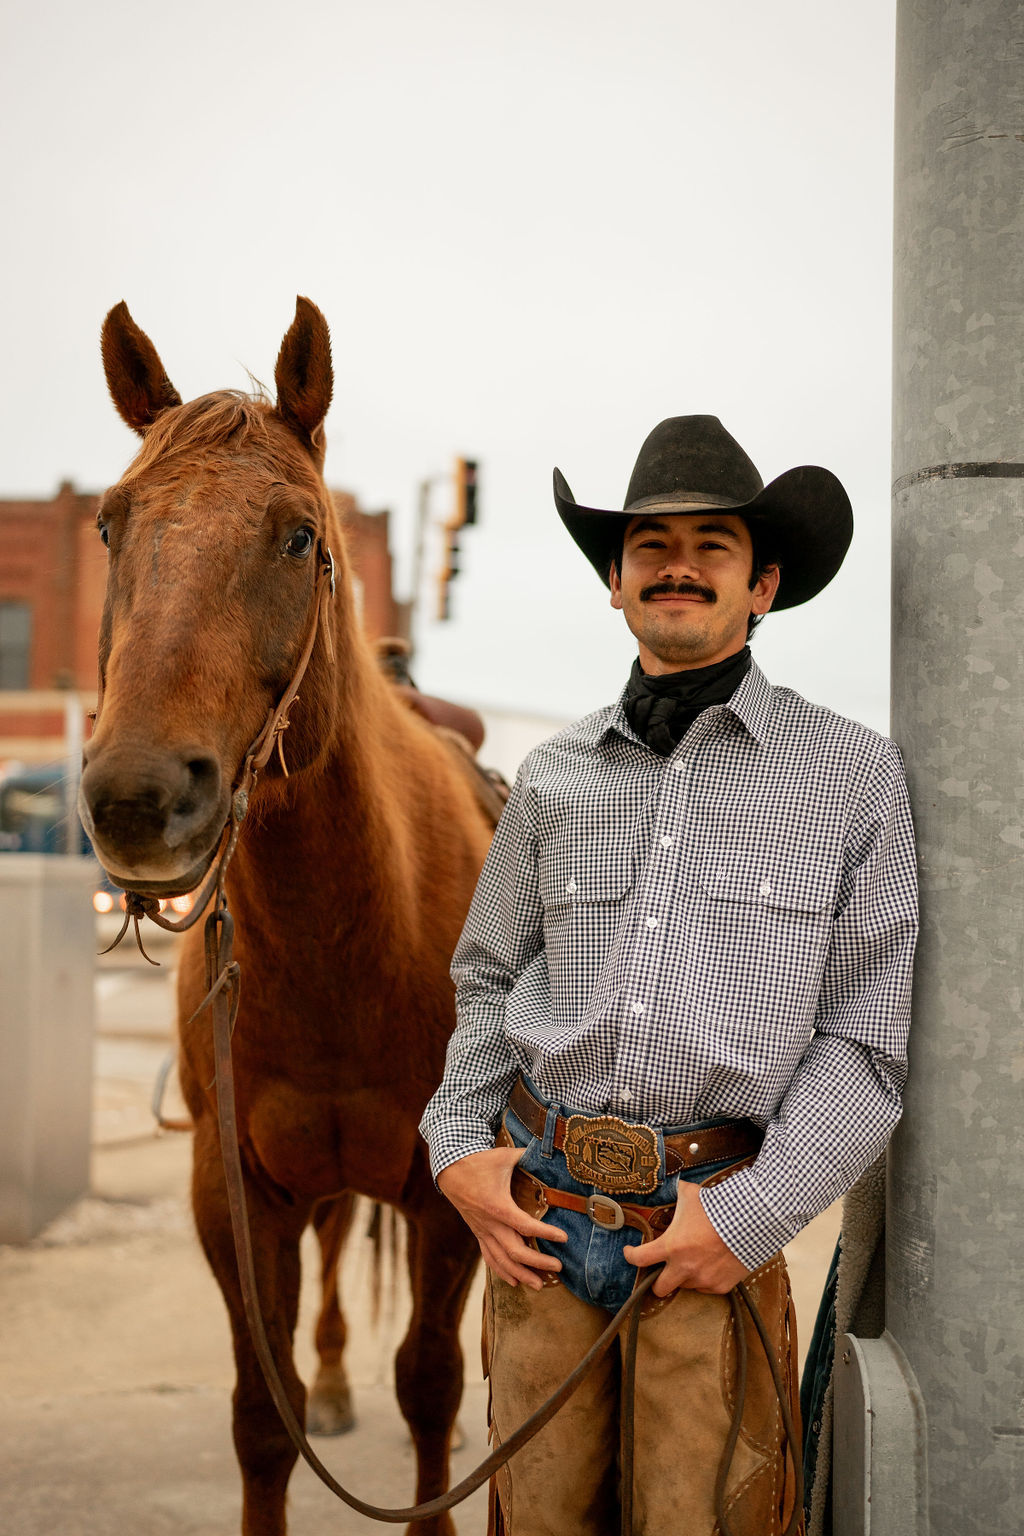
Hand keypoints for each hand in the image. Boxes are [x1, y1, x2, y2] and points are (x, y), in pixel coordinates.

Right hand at [437, 1147, 566, 1289]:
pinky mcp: (478, 1233)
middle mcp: (489, 1223)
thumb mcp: (504, 1156)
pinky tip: (514, 1282)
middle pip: (515, 1251)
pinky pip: (489, 1257)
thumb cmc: (481, 1162)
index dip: (546, 1232)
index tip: (564, 1238)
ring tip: (540, 1285)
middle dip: (537, 1262)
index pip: (525, 1225)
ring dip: (521, 1274)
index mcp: (498, 1205)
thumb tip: (549, 1149)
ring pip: (501, 1260)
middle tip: (558, 1267)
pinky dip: (502, 1271)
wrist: (451, 1170)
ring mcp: (482, 1231)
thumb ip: (527, 1155)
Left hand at [623, 1180, 748, 1295]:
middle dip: (658, 1281)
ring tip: (696, 1259)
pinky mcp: (721, 1286)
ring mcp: (703, 1280)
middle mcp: (684, 1268)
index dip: (631, 1256)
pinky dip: (706, 1278)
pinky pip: (707, 1287)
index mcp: (671, 1246)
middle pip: (659, 1288)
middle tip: (662, 1271)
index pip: (640, 1258)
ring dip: (686, 1275)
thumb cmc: (717, 1207)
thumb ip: (678, 1194)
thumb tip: (673, 1184)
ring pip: (686, 1285)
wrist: (750, 1221)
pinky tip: (713, 1263)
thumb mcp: (691, 1195)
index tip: (630, 1253)